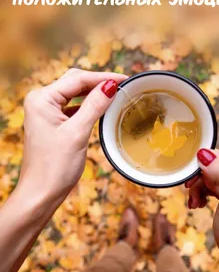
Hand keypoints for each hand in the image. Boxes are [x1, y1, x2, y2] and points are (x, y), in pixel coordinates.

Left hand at [18, 69, 126, 204]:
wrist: (41, 194)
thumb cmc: (54, 167)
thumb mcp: (78, 133)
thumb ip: (94, 106)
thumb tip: (110, 85)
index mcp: (42, 99)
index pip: (77, 79)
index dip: (102, 77)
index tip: (124, 79)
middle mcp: (41, 102)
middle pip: (74, 83)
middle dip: (97, 82)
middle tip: (122, 85)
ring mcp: (45, 113)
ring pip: (73, 94)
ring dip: (92, 93)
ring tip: (114, 93)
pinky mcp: (51, 124)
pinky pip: (72, 107)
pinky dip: (86, 106)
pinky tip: (99, 108)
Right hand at [186, 149, 218, 251]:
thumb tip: (204, 154)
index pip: (213, 156)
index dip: (199, 170)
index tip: (192, 186)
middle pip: (208, 164)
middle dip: (197, 181)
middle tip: (194, 197)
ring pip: (205, 174)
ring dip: (197, 188)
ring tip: (196, 203)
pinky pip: (207, 182)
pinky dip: (199, 192)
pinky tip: (198, 203)